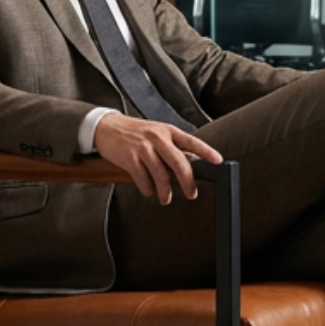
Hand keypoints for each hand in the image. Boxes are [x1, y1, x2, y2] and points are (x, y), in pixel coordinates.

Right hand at [93, 113, 221, 204]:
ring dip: (165, 191)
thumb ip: (171, 147)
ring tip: (166, 198)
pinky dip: (147, 189)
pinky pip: (143, 179)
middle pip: (179, 163)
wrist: (106, 127)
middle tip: (192, 194)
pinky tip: (148, 190)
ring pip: (161, 175)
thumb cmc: (133, 132)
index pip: (191, 141)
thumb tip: (187, 167)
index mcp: (167, 130)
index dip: (206, 152)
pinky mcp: (130, 158)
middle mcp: (157, 137)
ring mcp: (143, 148)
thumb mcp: (155, 132)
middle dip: (187, 182)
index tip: (218, 161)